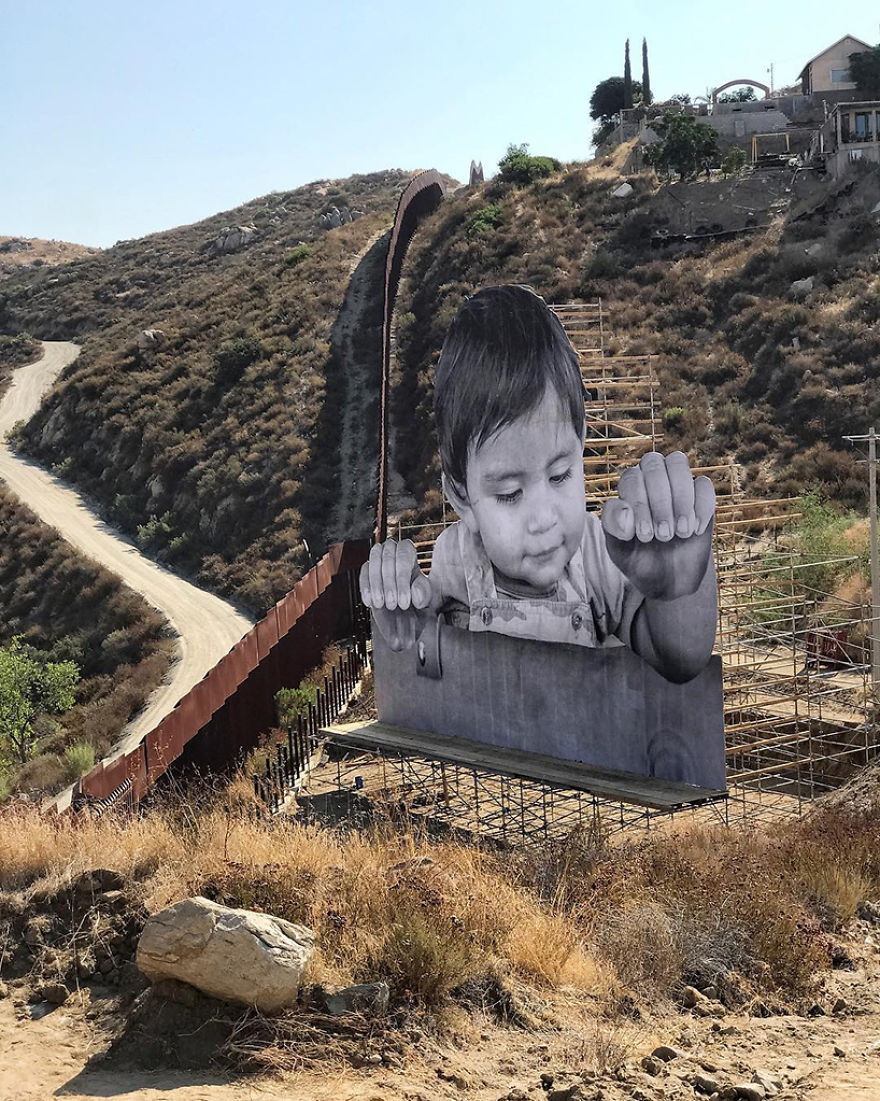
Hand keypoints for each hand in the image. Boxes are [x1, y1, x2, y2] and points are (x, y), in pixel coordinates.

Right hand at [359, 539, 432, 650]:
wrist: (406, 616)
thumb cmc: (419, 604)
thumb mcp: (428, 600)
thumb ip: (425, 593)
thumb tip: (415, 588)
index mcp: (410, 553)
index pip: (404, 555)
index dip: (402, 577)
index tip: (404, 599)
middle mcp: (393, 553)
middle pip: (387, 557)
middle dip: (389, 583)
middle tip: (393, 604)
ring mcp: (378, 561)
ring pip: (373, 563)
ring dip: (376, 586)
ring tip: (382, 604)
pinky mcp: (367, 572)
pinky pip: (363, 574)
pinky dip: (366, 589)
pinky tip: (371, 602)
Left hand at [601, 451, 714, 599]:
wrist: (667, 579)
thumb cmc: (638, 559)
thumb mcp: (618, 549)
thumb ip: (613, 527)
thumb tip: (626, 511)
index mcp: (627, 488)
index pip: (632, 477)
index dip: (640, 504)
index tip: (645, 537)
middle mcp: (650, 479)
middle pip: (654, 463)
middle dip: (660, 501)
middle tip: (663, 536)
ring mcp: (676, 484)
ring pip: (678, 463)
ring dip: (681, 500)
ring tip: (680, 533)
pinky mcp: (700, 495)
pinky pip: (704, 484)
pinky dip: (701, 507)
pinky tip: (695, 531)